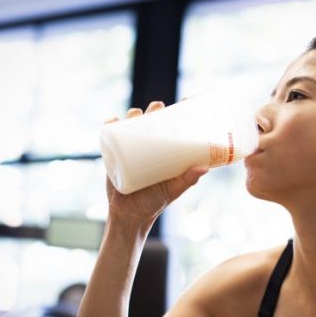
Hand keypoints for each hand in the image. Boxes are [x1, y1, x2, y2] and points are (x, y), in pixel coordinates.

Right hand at [104, 101, 207, 227]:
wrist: (130, 216)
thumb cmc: (155, 202)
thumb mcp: (173, 189)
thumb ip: (187, 179)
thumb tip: (204, 168)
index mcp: (166, 151)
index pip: (174, 126)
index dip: (180, 111)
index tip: (187, 100)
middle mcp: (149, 147)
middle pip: (152, 121)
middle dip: (155, 109)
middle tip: (158, 107)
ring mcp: (131, 149)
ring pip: (132, 125)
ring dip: (133, 114)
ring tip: (136, 115)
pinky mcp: (115, 155)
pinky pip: (111, 137)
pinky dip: (110, 126)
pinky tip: (113, 121)